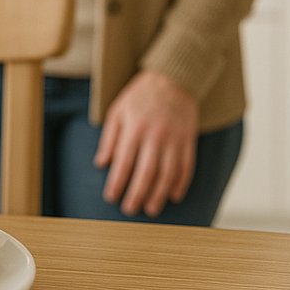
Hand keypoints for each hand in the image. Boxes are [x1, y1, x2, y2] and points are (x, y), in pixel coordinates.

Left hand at [93, 70, 197, 216]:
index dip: (117, 182)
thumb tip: (101, 163)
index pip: (123, 162)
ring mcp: (174, 139)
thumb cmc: (140, 96)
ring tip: (150, 208)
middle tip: (129, 209)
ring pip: (167, 174)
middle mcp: (155, 136)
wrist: (172, 79)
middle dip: (136, 194)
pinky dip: (180, 184)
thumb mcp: (117, 111)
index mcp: (134, 128)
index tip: (111, 197)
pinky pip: (186, 167)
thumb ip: (109, 138)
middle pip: (146, 172)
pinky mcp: (188, 140)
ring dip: (158, 194)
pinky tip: (173, 195)